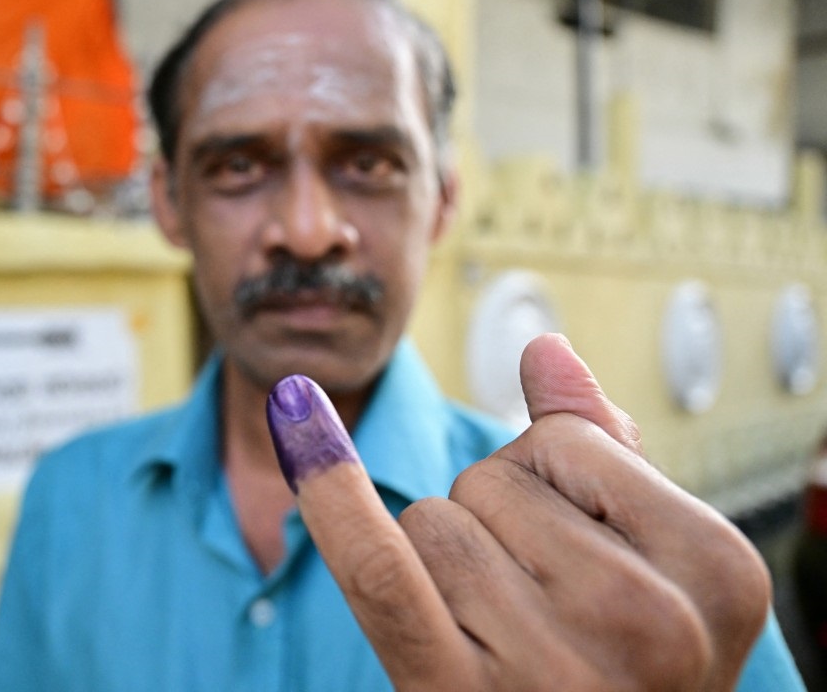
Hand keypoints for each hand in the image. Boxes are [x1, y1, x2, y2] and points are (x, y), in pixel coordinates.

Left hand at [265, 334, 770, 689]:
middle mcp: (648, 625)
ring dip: (444, 570)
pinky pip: (379, 568)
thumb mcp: (658, 570)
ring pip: (427, 523)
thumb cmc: (626, 666)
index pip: (564, 441)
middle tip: (539, 613)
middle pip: (489, 481)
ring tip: (503, 643)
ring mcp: (553, 668)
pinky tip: (294, 413)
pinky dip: (330, 489)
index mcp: (717, 571)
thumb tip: (545, 350)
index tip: (582, 558)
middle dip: (494, 528)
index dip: (550, 482)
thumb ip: (608, 454)